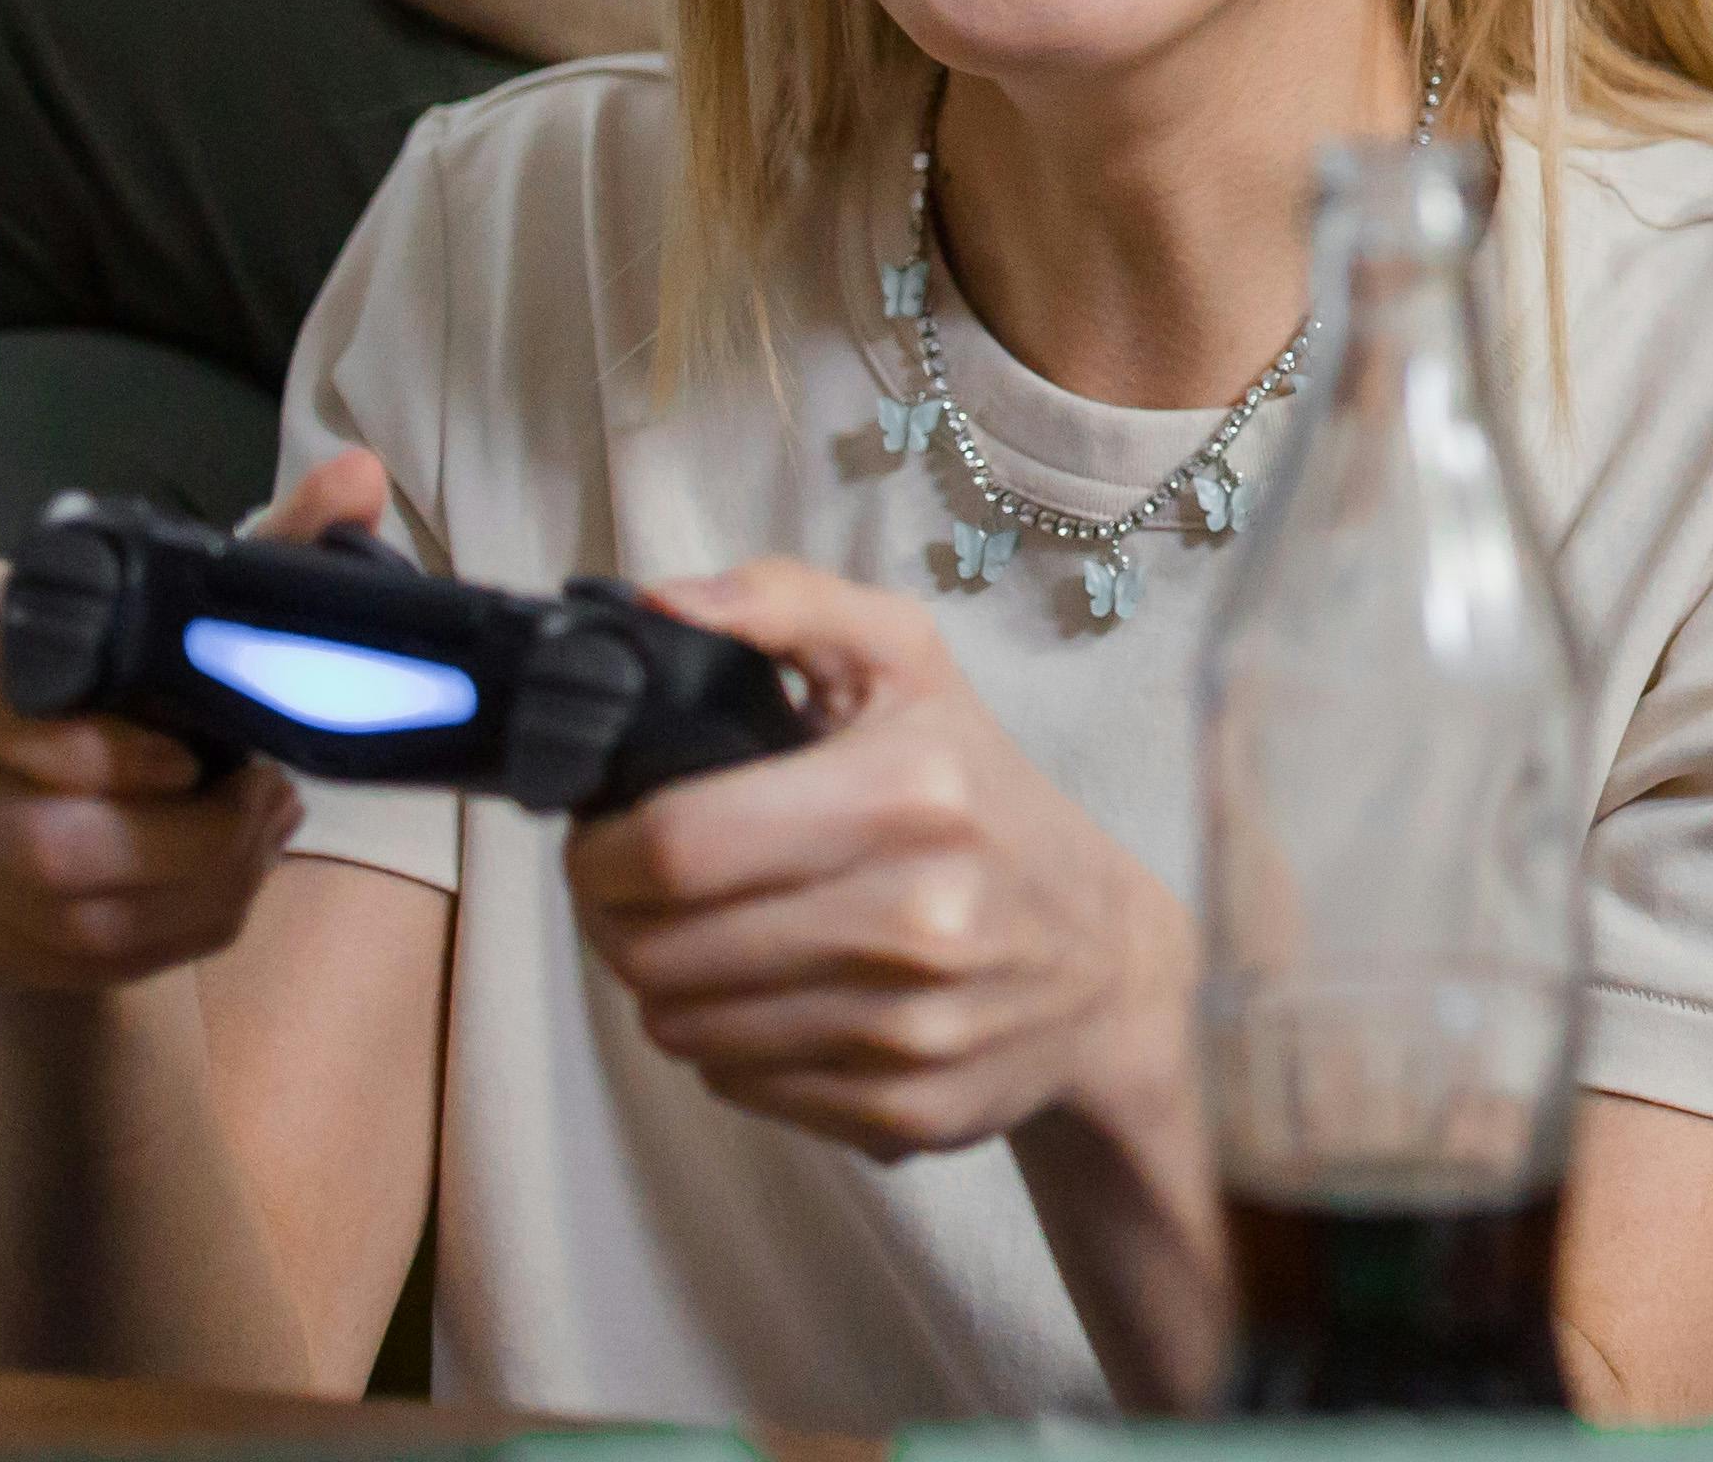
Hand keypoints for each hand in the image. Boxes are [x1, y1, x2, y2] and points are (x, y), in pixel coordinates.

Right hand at [0, 446, 383, 994]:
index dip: (97, 745)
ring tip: (256, 840)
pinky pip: (60, 962)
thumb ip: (269, 547)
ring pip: (63, 913)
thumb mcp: (189, 613)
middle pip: (37, 835)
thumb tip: (357, 480)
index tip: (194, 758)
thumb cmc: (129, 689)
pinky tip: (210, 892)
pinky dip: (166, 936)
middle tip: (265, 804)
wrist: (59, 802)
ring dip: (197, 890)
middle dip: (189, 840)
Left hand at [562, 561, 1189, 1172]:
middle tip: (650, 891)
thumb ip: (784, 604)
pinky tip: (781, 996)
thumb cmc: (988, 801)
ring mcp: (911, 1027)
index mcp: (910, 791)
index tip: (608, 838)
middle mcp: (918, 917)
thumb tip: (654, 602)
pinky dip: (734, 1044)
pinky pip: (736, 1086)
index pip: (677, 846)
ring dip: (672, 984)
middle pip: (657, 951)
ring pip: (681, 1028)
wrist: (1108, 964)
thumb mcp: (910, 668)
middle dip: (621, 920)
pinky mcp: (903, 1110)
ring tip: (718, 938)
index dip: (604, 849)